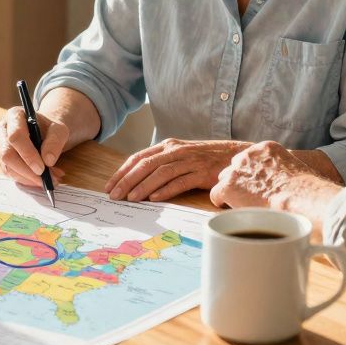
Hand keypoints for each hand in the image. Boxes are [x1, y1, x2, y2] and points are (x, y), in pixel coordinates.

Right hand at [0, 107, 67, 187]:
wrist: (44, 133)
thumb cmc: (49, 130)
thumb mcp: (59, 130)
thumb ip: (55, 142)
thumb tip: (47, 160)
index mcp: (14, 116)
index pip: (15, 136)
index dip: (27, 154)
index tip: (42, 168)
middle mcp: (2, 129)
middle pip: (7, 154)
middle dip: (27, 171)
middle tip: (46, 179)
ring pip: (7, 167)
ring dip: (28, 178)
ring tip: (49, 179)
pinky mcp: (0, 159)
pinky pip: (10, 174)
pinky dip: (26, 180)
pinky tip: (39, 179)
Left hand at [105, 139, 248, 201]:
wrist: (235, 156)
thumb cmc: (204, 159)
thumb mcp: (180, 156)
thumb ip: (161, 164)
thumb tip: (136, 182)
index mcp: (168, 146)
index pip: (139, 157)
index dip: (122, 171)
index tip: (109, 186)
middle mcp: (176, 150)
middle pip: (146, 164)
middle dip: (127, 180)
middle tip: (114, 196)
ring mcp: (189, 161)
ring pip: (160, 173)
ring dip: (143, 186)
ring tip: (131, 199)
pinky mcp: (202, 173)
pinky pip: (180, 181)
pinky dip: (166, 190)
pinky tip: (155, 198)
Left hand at [209, 141, 340, 215]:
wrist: (299, 199)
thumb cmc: (306, 191)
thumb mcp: (296, 168)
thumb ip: (283, 169)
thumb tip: (287, 183)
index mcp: (266, 148)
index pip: (251, 158)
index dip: (253, 173)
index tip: (258, 183)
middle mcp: (248, 155)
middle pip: (235, 167)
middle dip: (240, 181)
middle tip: (250, 196)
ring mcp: (236, 170)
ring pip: (225, 180)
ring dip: (232, 191)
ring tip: (243, 205)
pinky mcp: (228, 187)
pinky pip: (216, 194)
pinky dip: (222, 203)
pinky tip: (230, 209)